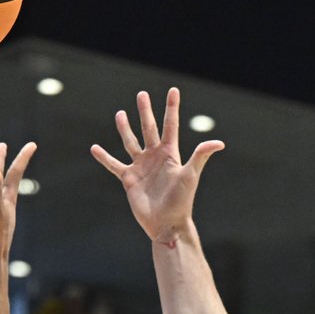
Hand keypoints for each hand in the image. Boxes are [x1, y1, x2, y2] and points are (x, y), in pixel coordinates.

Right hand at [91, 87, 223, 243]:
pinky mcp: (129, 179)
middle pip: (149, 129)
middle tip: (142, 94)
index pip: (170, 125)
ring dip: (125, 128)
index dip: (172, 108)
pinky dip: (104, 157)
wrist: (167, 222)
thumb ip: (200, 156)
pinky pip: (114, 165)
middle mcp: (155, 157)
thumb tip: (219, 143)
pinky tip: (94, 148)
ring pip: (131, 142)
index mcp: (170, 153)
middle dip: (145, 112)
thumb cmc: (182, 201)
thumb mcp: (191, 175)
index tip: (173, 90)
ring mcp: (141, 167)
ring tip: (120, 113)